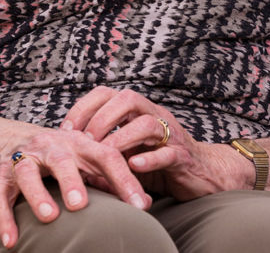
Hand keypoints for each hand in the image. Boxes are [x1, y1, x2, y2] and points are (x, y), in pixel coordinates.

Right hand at [0, 125, 150, 248]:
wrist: (7, 139)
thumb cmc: (59, 156)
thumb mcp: (84, 159)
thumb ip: (109, 178)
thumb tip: (143, 203)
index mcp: (79, 143)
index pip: (106, 156)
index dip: (125, 179)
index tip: (140, 205)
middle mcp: (50, 147)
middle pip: (61, 160)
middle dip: (71, 180)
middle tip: (80, 205)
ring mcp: (23, 160)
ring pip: (27, 174)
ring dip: (37, 195)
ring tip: (49, 217)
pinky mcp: (0, 176)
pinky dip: (4, 219)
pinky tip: (11, 240)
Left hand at [62, 86, 250, 200]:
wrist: (204, 174)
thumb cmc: (159, 163)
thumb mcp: (128, 153)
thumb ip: (105, 152)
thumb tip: (70, 160)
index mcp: (139, 112)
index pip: (109, 94)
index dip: (84, 107)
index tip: (65, 130)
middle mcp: (155, 116)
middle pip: (129, 99)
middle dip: (102, 118)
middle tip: (84, 141)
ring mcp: (171, 135)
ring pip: (147, 123)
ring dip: (121, 138)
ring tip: (104, 154)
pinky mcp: (183, 157)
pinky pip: (167, 153)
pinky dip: (150, 159)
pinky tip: (134, 166)